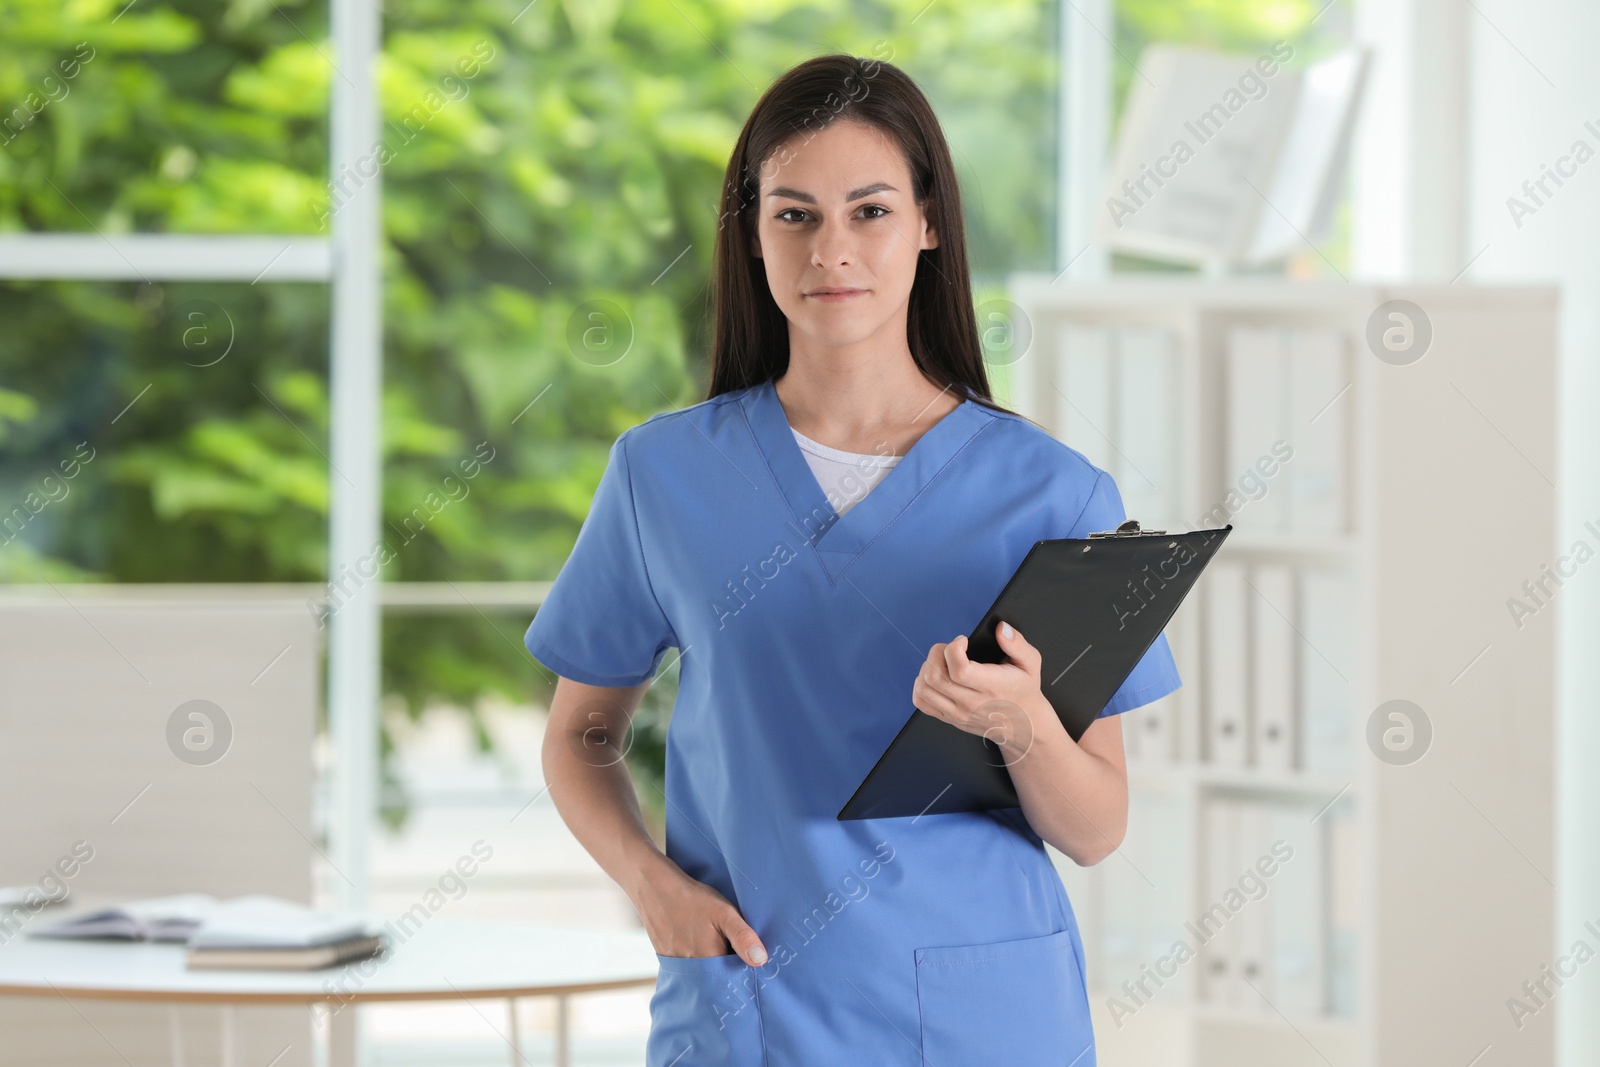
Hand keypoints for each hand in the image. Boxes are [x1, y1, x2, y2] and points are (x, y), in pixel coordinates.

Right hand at [633, 856, 768, 965]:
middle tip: (733, 948)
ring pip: (703, 972)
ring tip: (716, 943)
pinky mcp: (667, 959)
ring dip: (713, 964)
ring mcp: (677, 966)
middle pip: (718, 977)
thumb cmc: (692, 899)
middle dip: (729, 968)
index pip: (734, 978)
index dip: (744, 970)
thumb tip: (761, 961)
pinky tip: (699, 941)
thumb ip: (743, 937)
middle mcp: (692, 971)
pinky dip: (697, 959)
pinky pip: (689, 967)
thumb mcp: (724, 912)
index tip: (753, 961)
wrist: (654, 887)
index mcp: (709, 963)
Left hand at [912, 620, 1058, 763]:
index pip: (959, 670)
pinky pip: (922, 702)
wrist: (1022, 724)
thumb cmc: (1023, 691)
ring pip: (924, 689)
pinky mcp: (949, 718)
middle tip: (949, 649)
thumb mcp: (1030, 663)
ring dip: (926, 668)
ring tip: (941, 662)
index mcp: (991, 686)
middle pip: (935, 677)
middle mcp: (971, 702)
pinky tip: (934, 677)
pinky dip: (921, 686)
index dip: (953, 648)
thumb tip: (1001, 628)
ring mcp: (957, 713)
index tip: (963, 641)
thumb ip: (1017, 643)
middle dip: (936, 653)